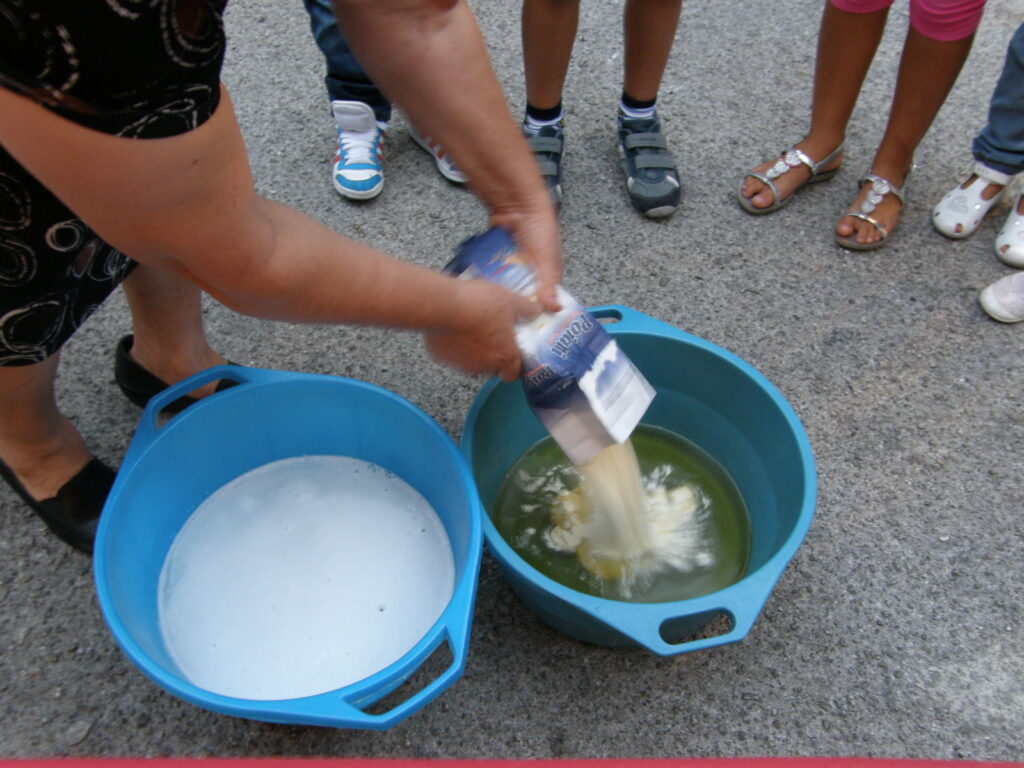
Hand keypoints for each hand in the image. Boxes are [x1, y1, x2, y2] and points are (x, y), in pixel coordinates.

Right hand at [425, 279, 540, 381]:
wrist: (443, 306)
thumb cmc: (479, 304)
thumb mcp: (510, 300)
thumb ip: (526, 308)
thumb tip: (536, 311)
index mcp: (504, 356)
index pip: (512, 374)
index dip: (513, 367)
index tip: (512, 355)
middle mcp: (483, 366)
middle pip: (491, 369)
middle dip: (493, 358)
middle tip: (491, 338)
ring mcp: (461, 364)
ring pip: (471, 364)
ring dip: (473, 353)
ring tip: (470, 330)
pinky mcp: (442, 359)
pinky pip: (451, 356)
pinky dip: (454, 348)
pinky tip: (454, 330)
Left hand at [490, 200, 562, 312]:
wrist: (519, 205)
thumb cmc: (540, 230)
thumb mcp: (547, 260)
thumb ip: (549, 285)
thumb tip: (554, 309)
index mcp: (549, 273)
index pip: (544, 298)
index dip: (537, 311)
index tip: (526, 326)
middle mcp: (532, 270)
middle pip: (523, 292)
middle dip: (515, 302)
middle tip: (503, 318)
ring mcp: (514, 263)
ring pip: (507, 283)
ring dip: (500, 290)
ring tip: (490, 305)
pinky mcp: (500, 256)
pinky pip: (494, 271)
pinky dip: (489, 277)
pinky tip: (482, 289)